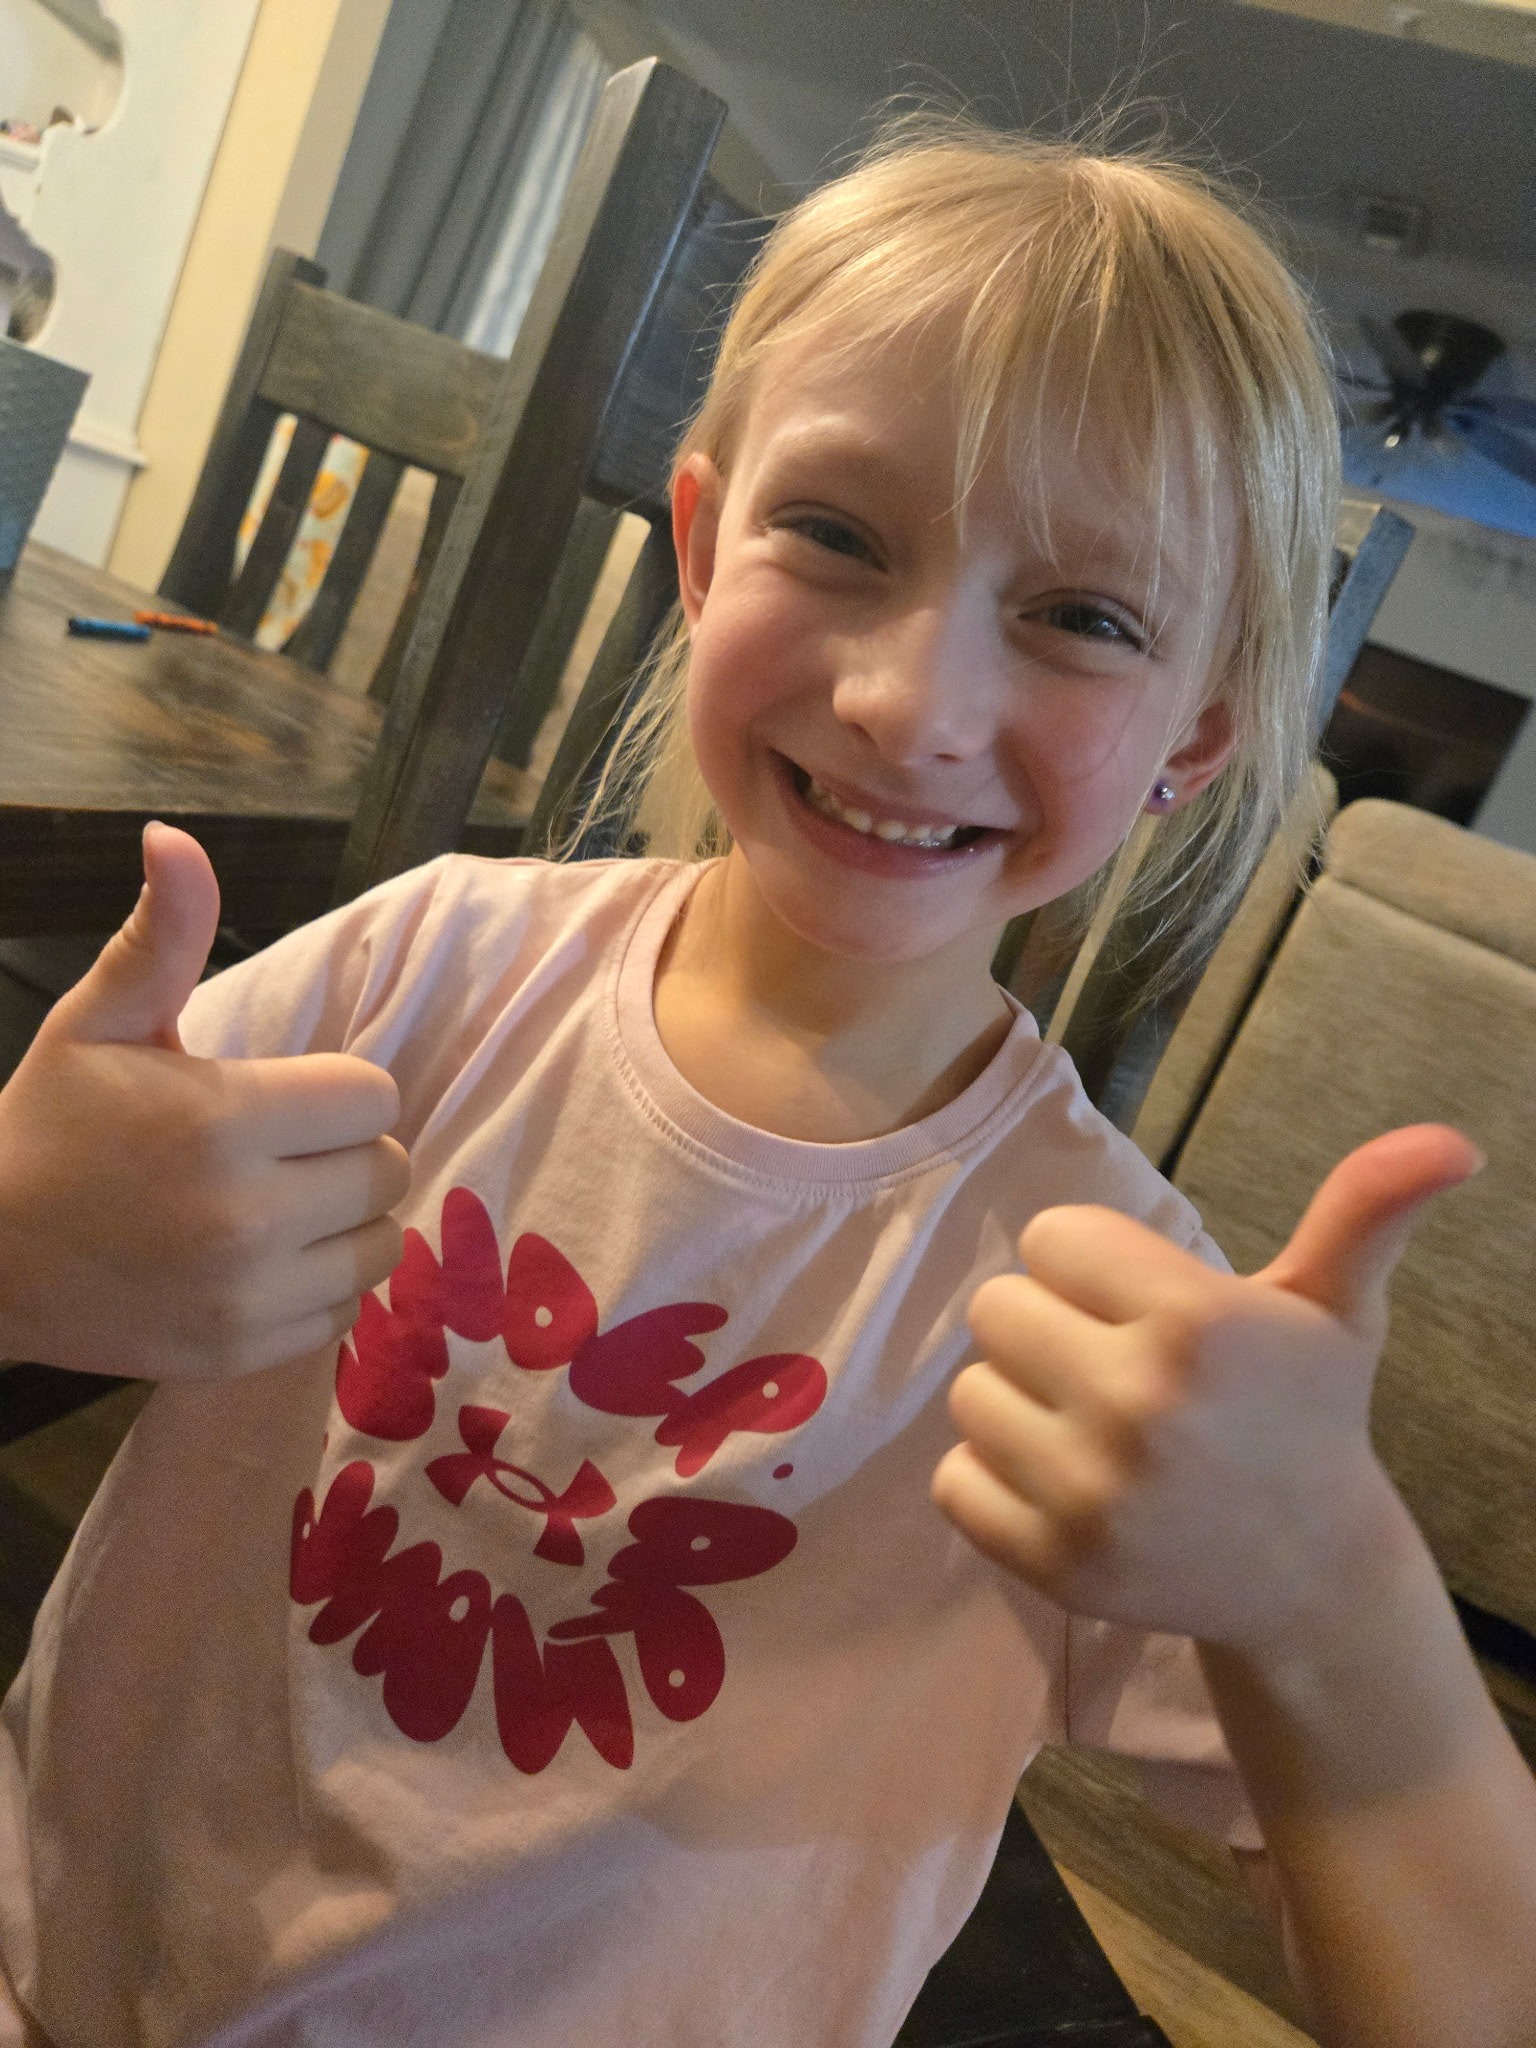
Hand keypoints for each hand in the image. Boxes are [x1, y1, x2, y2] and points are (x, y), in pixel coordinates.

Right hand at [0, 824, 409, 1378]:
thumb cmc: (52, 1128)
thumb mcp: (99, 1023)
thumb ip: (160, 937)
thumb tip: (175, 836)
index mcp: (223, 1120)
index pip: (374, 1096)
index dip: (335, 1091)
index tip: (281, 1099)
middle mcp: (248, 1214)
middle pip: (388, 1169)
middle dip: (345, 1153)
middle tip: (278, 1153)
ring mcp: (249, 1294)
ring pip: (380, 1245)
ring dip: (344, 1223)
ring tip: (277, 1208)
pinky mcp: (243, 1351)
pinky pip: (342, 1313)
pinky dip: (316, 1288)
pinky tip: (259, 1264)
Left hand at [932, 1127, 1481, 1652]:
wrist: (1310, 1576)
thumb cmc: (1307, 1417)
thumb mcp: (1336, 1308)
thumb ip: (1367, 1210)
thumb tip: (1452, 1140)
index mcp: (1195, 1324)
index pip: (1051, 1237)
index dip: (1089, 1264)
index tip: (1137, 1305)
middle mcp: (1137, 1405)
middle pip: (995, 1307)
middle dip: (1046, 1327)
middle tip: (1109, 1365)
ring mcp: (1089, 1494)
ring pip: (968, 1392)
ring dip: (1016, 1402)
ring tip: (1088, 1425)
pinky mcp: (1051, 1563)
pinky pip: (953, 1481)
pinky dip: (992, 1481)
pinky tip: (1063, 1484)